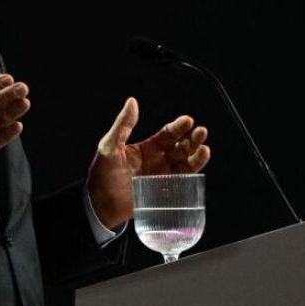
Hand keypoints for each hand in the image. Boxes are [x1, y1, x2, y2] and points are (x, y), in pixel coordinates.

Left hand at [87, 97, 209, 228]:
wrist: (100, 203)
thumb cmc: (102, 173)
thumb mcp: (110, 145)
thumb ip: (123, 125)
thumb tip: (132, 101)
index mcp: (148, 148)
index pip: (168, 134)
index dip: (178, 127)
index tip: (187, 120)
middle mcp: (159, 161)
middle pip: (181, 147)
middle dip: (192, 139)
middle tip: (201, 131)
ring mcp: (163, 177)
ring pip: (186, 163)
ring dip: (197, 155)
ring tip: (204, 148)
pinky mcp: (165, 193)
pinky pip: (183, 182)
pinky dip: (193, 174)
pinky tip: (198, 166)